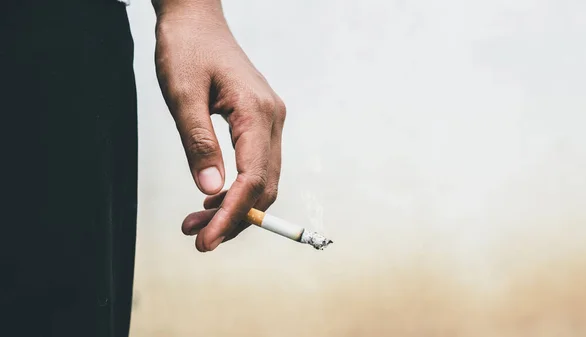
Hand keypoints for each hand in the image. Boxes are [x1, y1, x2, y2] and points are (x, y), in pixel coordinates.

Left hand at [154, 10, 285, 251]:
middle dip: (234, 218)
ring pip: (262, 179)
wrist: (197, 20)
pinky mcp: (261, 122)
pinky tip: (212, 198)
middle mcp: (272, 119)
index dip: (232, 215)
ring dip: (235, 207)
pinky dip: (237, 189)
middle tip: (198, 238)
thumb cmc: (186, 49)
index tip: (207, 241)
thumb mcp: (183, 95)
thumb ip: (198, 143)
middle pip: (264, 186)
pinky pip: (257, 165)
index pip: (253, 178)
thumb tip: (211, 191)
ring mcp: (270, 120)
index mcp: (256, 112)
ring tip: (197, 222)